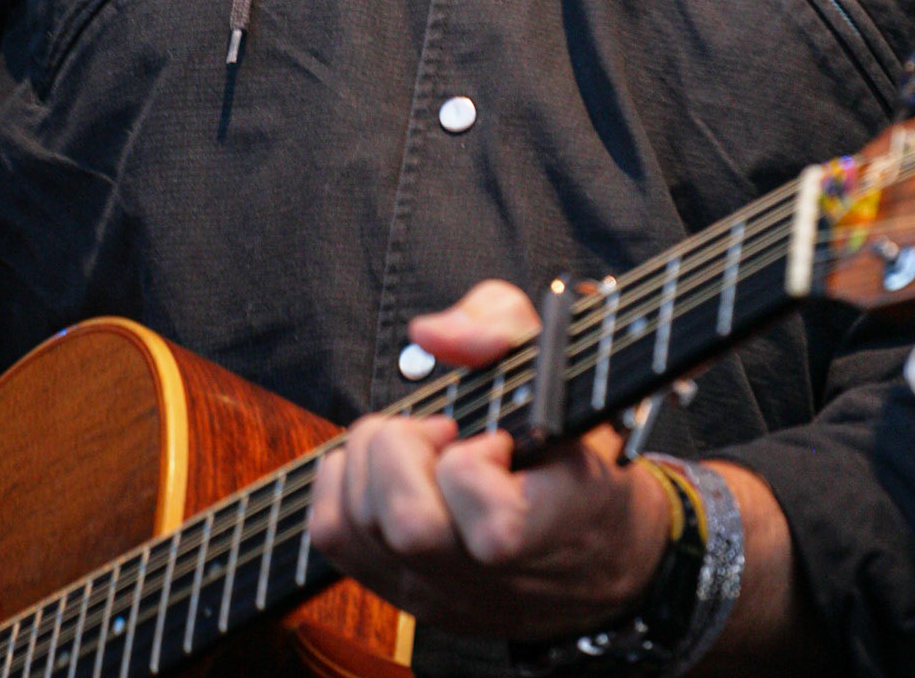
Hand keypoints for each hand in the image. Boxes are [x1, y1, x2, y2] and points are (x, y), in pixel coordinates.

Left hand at [308, 281, 672, 639]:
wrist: (585, 550)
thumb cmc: (569, 445)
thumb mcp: (561, 365)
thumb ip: (502, 324)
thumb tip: (431, 333)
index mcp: (555, 526)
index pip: (496, 529)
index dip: (478, 466)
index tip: (499, 440)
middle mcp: (489, 577)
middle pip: (410, 527)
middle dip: (408, 449)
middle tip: (440, 430)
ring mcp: (437, 591)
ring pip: (359, 526)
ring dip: (372, 459)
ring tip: (415, 445)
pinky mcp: (395, 588)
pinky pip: (329, 531)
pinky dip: (343, 479)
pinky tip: (385, 467)